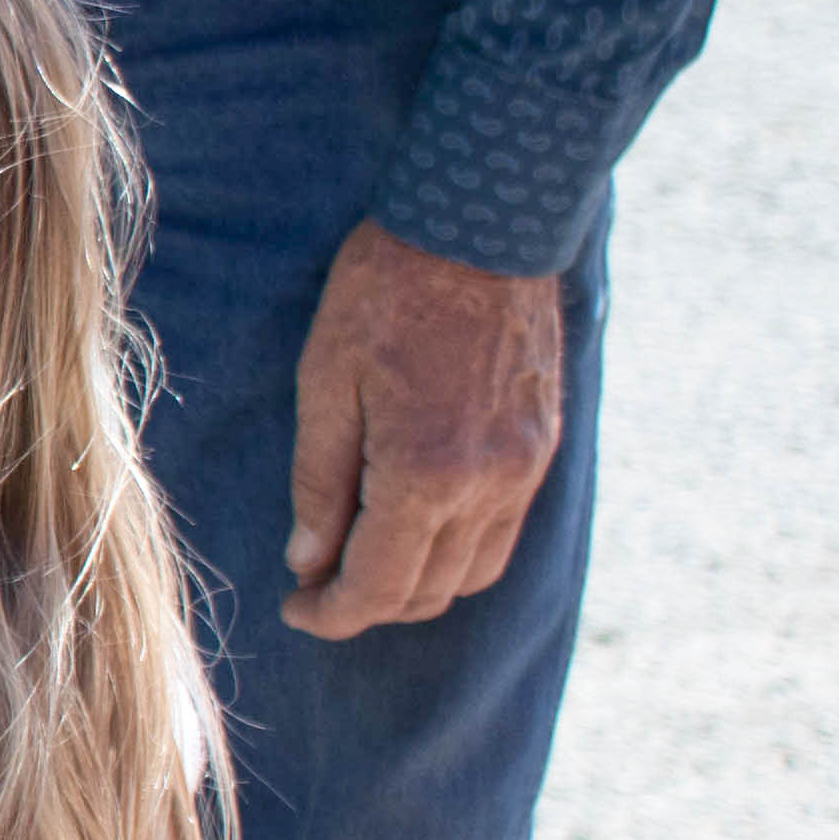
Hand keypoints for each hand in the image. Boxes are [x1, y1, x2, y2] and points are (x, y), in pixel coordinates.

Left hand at [283, 221, 565, 639]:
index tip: (295, 608)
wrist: (480, 225)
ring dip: (417, 581)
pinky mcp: (543, 448)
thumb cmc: (385, 292)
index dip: (331, 614)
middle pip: (428, 592)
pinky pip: (503, 532)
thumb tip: (310, 562)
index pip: (379, 588)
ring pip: (473, 572)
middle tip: (318, 583)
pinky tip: (415, 520)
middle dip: (369, 604)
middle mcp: (487, 486)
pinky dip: (457, 548)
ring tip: (364, 555)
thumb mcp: (325, 381)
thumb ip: (319, 482)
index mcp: (425, 474)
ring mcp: (525, 469)